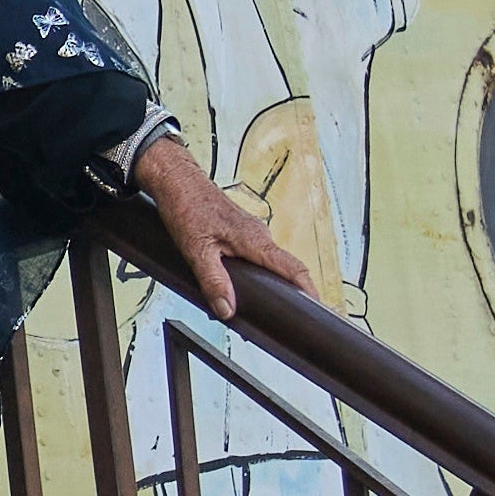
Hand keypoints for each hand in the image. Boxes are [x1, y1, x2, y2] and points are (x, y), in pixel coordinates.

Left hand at [131, 133, 306, 311]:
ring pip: (268, 262)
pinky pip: (256, 255)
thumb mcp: (196, 251)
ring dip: (268, 282)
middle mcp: (259, 235)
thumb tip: (227, 309)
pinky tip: (239, 283)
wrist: (176, 180)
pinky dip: (254, 271)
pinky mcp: (240, 232)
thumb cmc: (186, 207)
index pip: (294, 268)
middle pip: (285, 269)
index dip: (310, 289)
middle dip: (288, 292)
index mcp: (256, 240)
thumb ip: (213, 282)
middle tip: (285, 315)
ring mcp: (251, 232)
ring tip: (259, 305)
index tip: (318, 307)